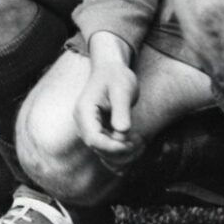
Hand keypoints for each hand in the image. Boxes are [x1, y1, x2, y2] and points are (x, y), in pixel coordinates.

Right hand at [73, 40, 140, 168]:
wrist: (111, 70)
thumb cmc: (116, 76)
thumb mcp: (122, 90)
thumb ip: (121, 111)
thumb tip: (122, 132)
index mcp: (84, 111)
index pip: (93, 139)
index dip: (112, 147)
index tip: (131, 143)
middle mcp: (83, 123)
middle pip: (98, 149)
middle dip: (120, 151)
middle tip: (140, 141)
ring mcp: (90, 128)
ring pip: (103, 153)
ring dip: (122, 153)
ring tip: (139, 140)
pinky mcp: (99, 131)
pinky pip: (108, 149)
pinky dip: (122, 150)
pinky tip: (135, 140)